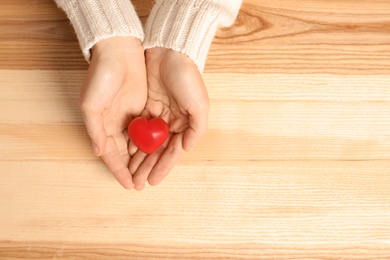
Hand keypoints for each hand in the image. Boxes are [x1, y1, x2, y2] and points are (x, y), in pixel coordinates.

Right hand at [80, 37, 146, 188]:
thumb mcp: (92, 104)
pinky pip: (148, 130)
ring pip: (138, 144)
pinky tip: (158, 153)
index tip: (128, 185)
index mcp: (101, 125)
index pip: (111, 154)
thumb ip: (95, 129)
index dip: (119, 170)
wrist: (119, 51)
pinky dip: (151, 142)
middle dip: (132, 169)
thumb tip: (97, 151)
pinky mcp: (143, 107)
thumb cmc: (101, 76)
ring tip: (151, 174)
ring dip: (143, 159)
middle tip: (142, 184)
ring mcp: (130, 116)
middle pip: (125, 153)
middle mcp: (116, 123)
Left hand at [129, 47, 208, 189]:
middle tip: (138, 182)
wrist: (169, 52)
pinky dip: (133, 141)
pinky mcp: (146, 107)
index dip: (163, 167)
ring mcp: (158, 116)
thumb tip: (185, 149)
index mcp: (186, 125)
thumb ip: (196, 130)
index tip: (152, 181)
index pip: (172, 152)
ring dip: (140, 158)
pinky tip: (126, 152)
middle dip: (148, 167)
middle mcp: (172, 123)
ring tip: (131, 173)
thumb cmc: (187, 78)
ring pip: (147, 142)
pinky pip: (139, 129)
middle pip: (158, 151)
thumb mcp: (200, 105)